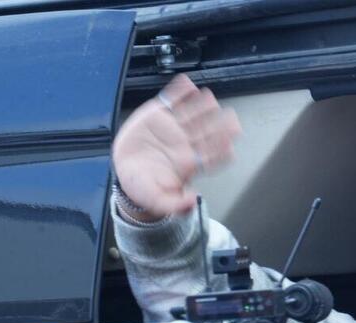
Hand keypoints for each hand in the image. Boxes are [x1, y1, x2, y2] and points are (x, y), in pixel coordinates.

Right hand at [112, 74, 240, 220]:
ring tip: (208, 98)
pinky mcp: (160, 113)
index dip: (221, 150)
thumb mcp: (158, 201)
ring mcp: (175, 126)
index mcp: (191, 163)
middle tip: (231, 119)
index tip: (229, 146)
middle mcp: (187, 142)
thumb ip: (175, 204)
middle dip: (221, 125)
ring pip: (193, 113)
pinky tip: (185, 83)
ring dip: (202, 105)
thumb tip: (193, 201)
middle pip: (208, 132)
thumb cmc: (144, 186)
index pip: (211, 156)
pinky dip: (178, 91)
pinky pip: (171, 99)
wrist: (124, 170)